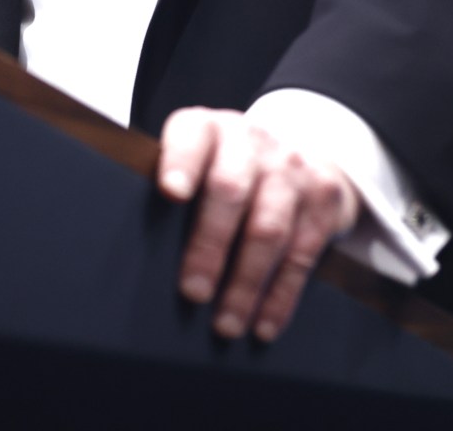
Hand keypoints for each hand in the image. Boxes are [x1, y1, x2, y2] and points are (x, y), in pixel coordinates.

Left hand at [157, 106, 360, 342]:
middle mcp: (251, 140)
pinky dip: (280, 295)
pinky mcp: (323, 197)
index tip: (171, 193)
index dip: (181, 162)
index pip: (191, 137)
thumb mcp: (196, 161)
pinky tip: (262, 324)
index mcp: (208, 128)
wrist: (296, 153)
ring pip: (268, 228)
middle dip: (210, 245)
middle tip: (193, 291)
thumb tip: (129, 250)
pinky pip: (302, 253)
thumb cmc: (223, 168)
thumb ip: (172, 189)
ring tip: (225, 323)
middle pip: (229, 190)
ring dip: (245, 282)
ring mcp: (291, 167)